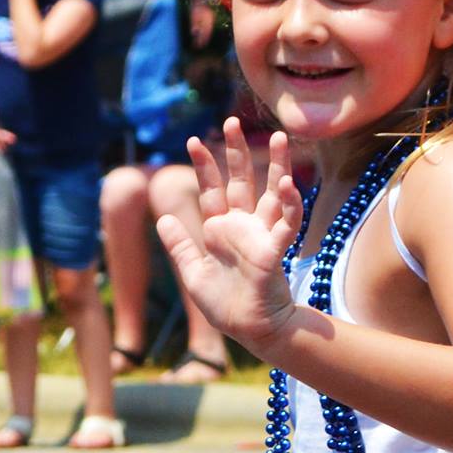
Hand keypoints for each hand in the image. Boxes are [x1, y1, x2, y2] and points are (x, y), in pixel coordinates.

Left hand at [154, 118, 303, 351]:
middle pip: (240, 181)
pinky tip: (288, 184)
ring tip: (277, 137)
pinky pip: (286, 222)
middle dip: (235, 153)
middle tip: (231, 121)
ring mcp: (261, 235)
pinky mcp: (275, 250)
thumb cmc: (225, 305)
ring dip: (276, 166)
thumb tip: (162, 218)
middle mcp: (243, 226)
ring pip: (272, 193)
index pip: (211, 190)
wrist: (251, 330)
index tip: (193, 140)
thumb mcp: (193, 274)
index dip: (204, 167)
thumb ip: (180, 247)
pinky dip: (290, 204)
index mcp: (221, 230)